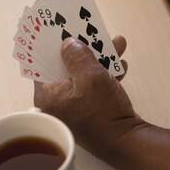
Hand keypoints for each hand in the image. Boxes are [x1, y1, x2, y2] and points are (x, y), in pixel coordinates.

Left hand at [33, 36, 144, 158]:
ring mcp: (75, 106)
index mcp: (48, 95)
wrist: (127, 140)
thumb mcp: (91, 76)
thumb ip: (78, 55)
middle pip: (65, 66)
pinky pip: (95, 85)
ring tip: (115, 44)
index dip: (50, 44)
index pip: (42, 63)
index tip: (55, 28)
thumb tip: (69, 43)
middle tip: (87, 31)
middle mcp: (58, 101)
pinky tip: (120, 64)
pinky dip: (106, 74)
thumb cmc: (104, 114)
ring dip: (99, 58)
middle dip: (81, 48)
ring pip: (83, 74)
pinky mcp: (91, 109)